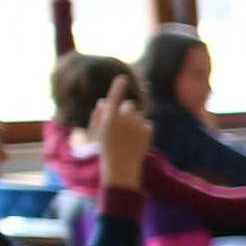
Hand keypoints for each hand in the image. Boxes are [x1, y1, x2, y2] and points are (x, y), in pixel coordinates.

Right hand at [88, 76, 152, 190]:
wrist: (121, 167)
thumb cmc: (105, 150)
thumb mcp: (97, 134)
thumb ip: (98, 116)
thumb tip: (104, 101)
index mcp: (109, 119)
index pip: (115, 98)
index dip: (118, 87)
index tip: (123, 78)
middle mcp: (124, 119)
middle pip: (130, 105)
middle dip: (127, 111)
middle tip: (122, 127)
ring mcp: (137, 124)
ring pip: (139, 115)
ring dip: (134, 122)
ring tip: (128, 138)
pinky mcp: (148, 130)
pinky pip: (146, 124)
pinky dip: (142, 130)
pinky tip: (136, 141)